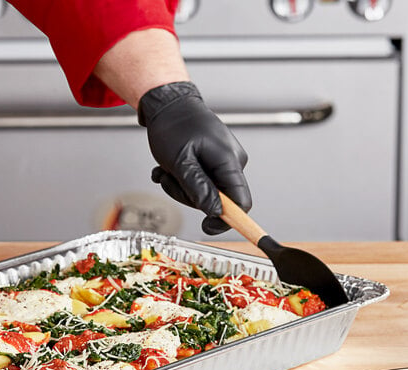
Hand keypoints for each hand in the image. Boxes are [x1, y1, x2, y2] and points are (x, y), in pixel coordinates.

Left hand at [138, 81, 251, 234]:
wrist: (168, 104)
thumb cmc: (173, 126)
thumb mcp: (180, 162)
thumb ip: (198, 188)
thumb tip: (214, 212)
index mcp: (229, 161)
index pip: (241, 201)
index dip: (226, 219)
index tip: (207, 226)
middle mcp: (232, 162)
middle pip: (218, 200)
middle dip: (189, 196)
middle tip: (168, 179)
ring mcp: (224, 161)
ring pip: (205, 192)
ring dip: (181, 187)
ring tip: (166, 170)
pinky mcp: (214, 162)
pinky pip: (201, 182)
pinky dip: (182, 179)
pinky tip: (167, 168)